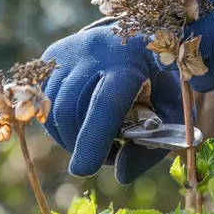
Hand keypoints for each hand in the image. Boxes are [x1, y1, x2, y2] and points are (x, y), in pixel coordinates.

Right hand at [41, 27, 182, 183]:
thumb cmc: (159, 82)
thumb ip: (150, 147)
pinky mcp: (51, 57)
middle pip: (71, 110)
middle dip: (82, 145)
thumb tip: (120, 174)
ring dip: (70, 137)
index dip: (93, 138)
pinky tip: (81, 122)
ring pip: (53, 109)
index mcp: (131, 62)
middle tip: (107, 154)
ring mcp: (68, 51)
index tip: (83, 170)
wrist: (140, 38)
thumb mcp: (170, 113)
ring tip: (97, 138)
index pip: (105, 102)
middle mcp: (94, 51)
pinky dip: (59, 124)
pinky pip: (44, 103)